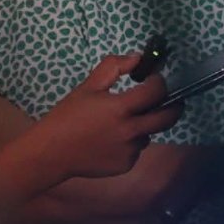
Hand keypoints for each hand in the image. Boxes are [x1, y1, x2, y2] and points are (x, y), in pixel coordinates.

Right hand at [34, 53, 183, 179]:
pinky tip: (111, 140)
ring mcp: (130, 150)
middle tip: (172, 101)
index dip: (159, 83)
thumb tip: (137, 58)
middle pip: (167, 118)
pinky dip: (130, 143)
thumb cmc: (67, 117)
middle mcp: (130, 131)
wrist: (50, 153)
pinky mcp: (125, 165)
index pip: (156, 91)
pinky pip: (136, 149)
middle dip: (174, 106)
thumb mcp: (88, 87)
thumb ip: (113, 68)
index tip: (155, 80)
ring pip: (149, 133)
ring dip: (144, 126)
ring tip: (122, 123)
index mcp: (121, 108)